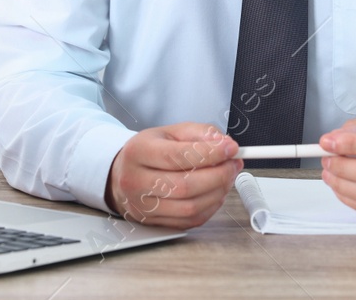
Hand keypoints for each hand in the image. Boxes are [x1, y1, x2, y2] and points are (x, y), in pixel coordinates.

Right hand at [104, 122, 242, 228]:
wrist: (121, 174)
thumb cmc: (148, 152)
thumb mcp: (169, 132)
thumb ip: (199, 133)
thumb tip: (224, 144)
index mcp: (138, 152)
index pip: (177, 156)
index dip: (209, 153)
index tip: (231, 148)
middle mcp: (137, 182)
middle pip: (185, 186)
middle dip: (218, 175)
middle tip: (234, 164)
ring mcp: (143, 207)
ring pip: (190, 207)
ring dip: (218, 193)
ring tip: (227, 177)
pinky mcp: (154, 223)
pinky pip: (190, 221)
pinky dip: (210, 208)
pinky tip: (216, 193)